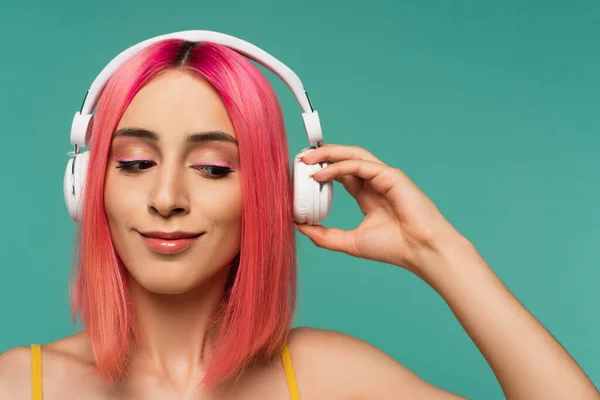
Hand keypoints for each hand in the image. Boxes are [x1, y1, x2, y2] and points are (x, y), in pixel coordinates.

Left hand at [295, 144, 464, 274]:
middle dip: (322, 156)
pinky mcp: (391, 175)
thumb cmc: (393, 247)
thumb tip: (299, 226)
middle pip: (345, 159)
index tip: (300, 173)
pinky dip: (339, 167)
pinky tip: (321, 175)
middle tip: (300, 159)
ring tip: (307, 158)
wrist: (420, 251)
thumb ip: (324, 235)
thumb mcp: (350, 242)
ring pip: (353, 155)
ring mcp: (384, 176)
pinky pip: (360, 165)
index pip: (341, 174)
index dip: (321, 170)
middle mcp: (375, 182)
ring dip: (328, 154)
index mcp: (368, 195)